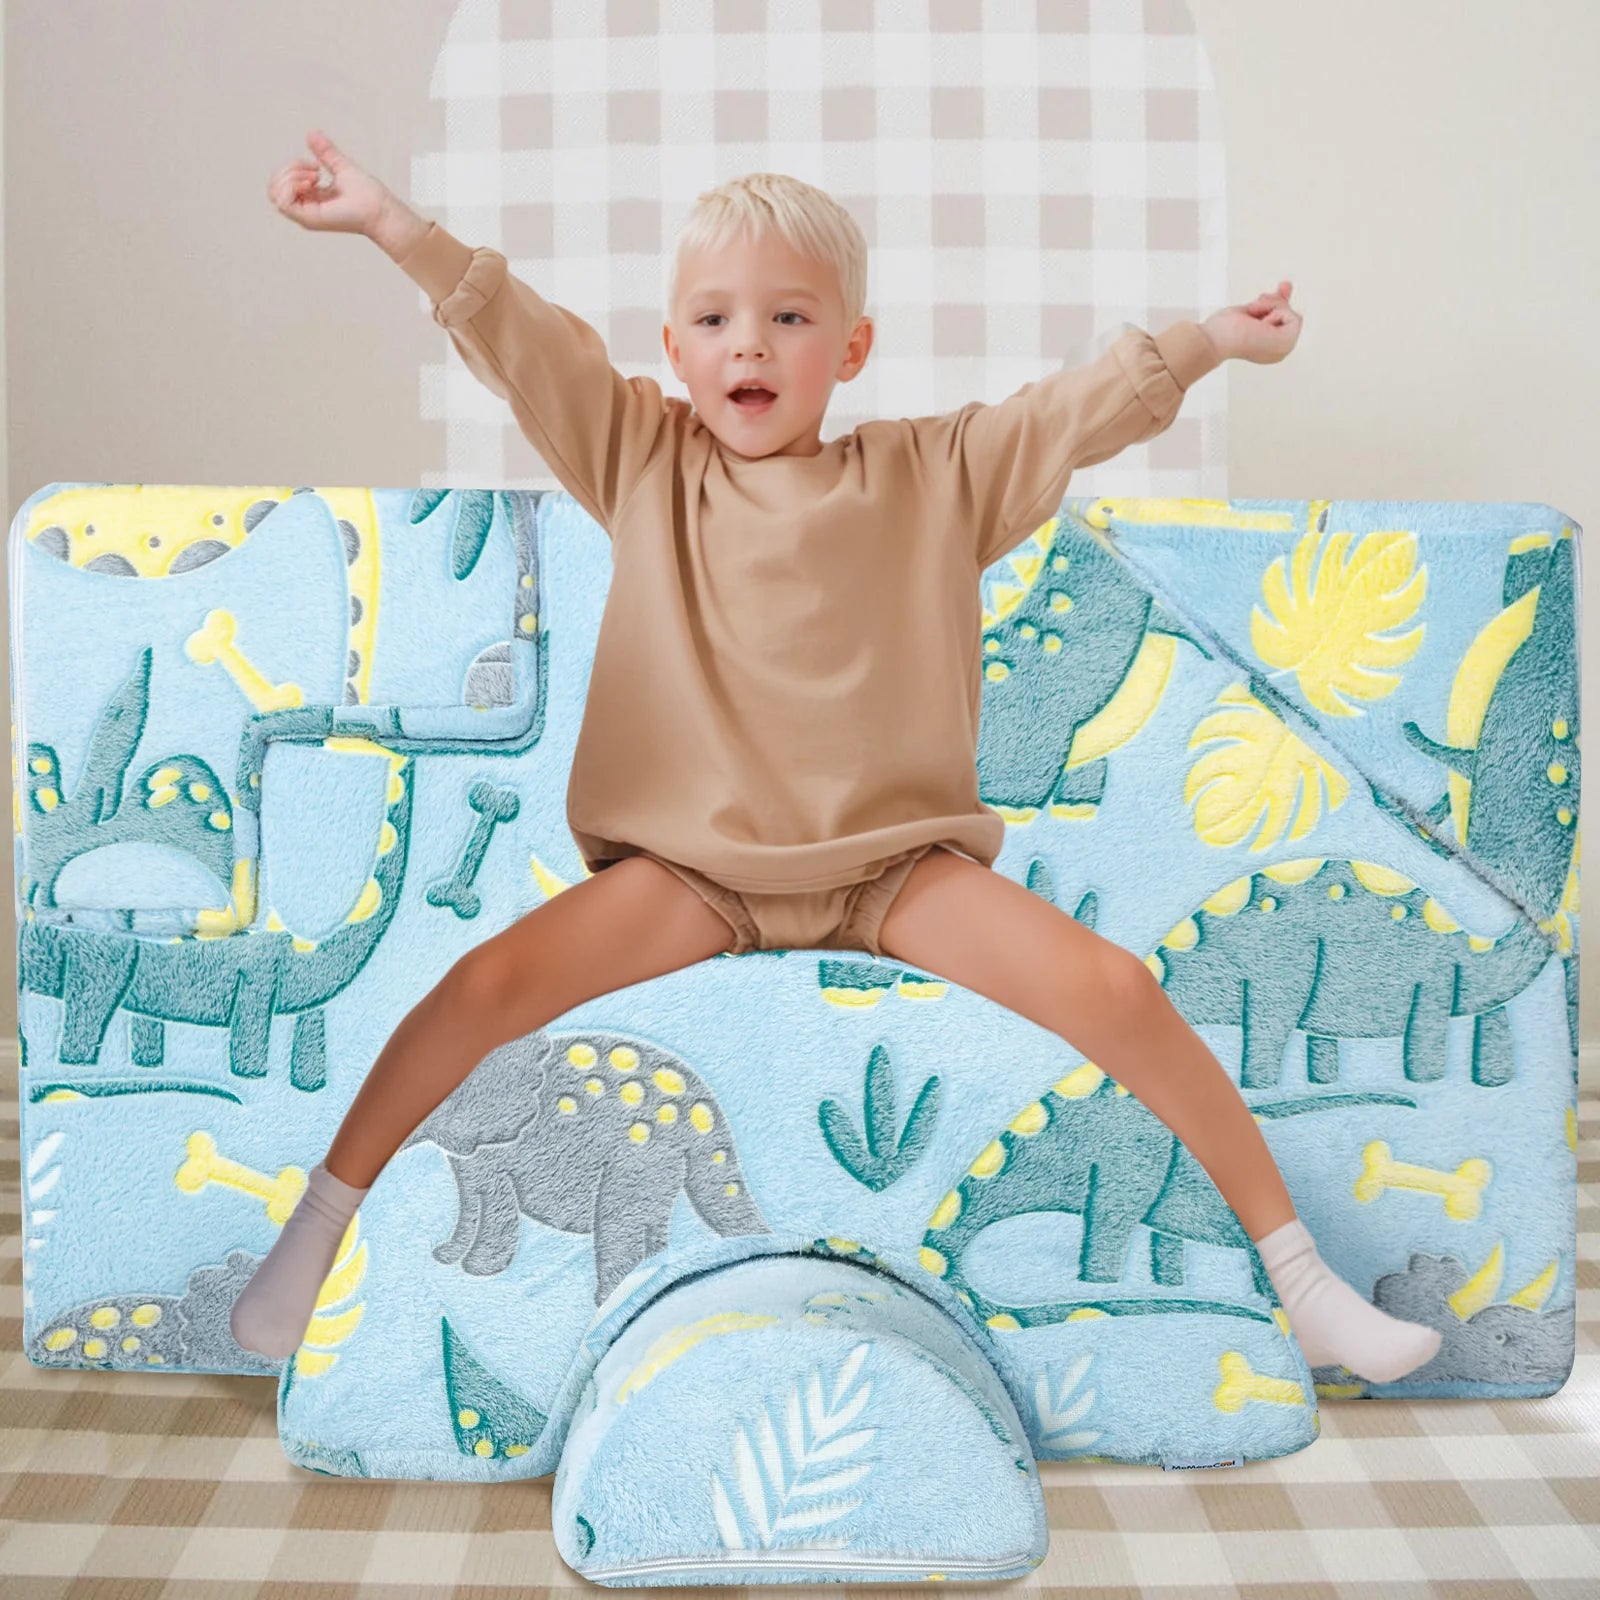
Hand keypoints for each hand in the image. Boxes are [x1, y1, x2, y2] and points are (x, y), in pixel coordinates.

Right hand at [266, 129, 400, 240]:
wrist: (379, 209)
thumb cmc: (367, 195)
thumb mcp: (341, 166)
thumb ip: (325, 152)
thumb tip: (312, 133)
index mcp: (310, 197)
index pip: (281, 183)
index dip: (291, 167)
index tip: (315, 165)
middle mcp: (305, 208)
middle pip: (273, 187)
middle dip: (288, 170)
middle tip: (315, 171)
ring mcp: (306, 215)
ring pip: (275, 194)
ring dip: (290, 176)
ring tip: (315, 176)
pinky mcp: (309, 219)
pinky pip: (283, 203)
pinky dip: (292, 186)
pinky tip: (311, 182)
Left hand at [1202, 280, 1301, 363]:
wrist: (1215, 340)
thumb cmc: (1222, 330)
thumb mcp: (1251, 311)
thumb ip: (1271, 303)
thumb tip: (1287, 286)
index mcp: (1267, 348)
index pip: (1282, 320)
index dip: (1277, 304)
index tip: (1267, 294)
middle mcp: (1277, 351)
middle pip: (1289, 314)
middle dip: (1274, 302)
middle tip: (1256, 303)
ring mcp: (1283, 349)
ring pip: (1292, 315)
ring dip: (1271, 307)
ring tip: (1253, 315)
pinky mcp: (1286, 343)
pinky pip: (1294, 317)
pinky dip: (1276, 312)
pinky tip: (1261, 321)